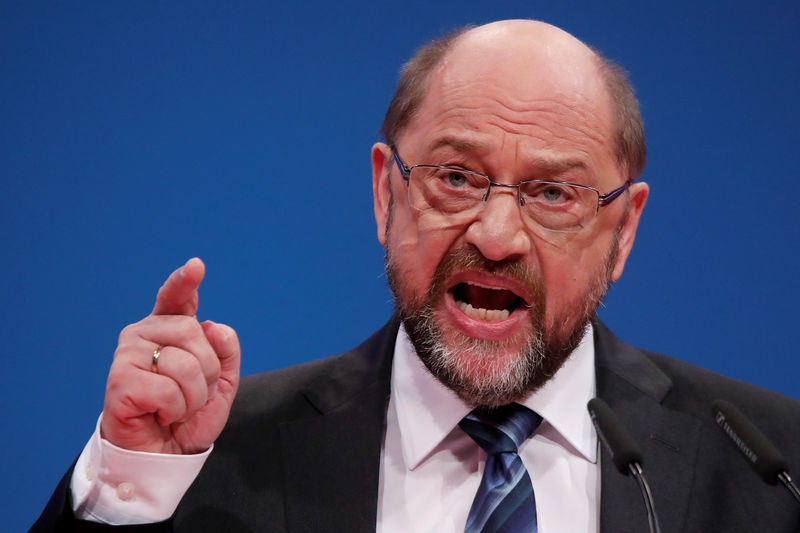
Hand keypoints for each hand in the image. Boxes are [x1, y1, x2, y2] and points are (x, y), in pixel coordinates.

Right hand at [101, 258, 240, 453]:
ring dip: (193, 396)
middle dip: (207, 371)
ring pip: (185, 364)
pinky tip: (160, 414)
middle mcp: (143, 333)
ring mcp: (127, 355)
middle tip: (192, 393)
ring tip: (176, 407)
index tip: (196, 267)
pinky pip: (168, 390)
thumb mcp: (223, 382)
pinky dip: (175, 409)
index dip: (184, 282)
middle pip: (193, 333)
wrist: (165, 454)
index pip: (176, 298)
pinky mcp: (119, 381)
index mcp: (168, 329)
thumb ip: (226, 350)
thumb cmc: (188, 415)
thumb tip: (212, 326)